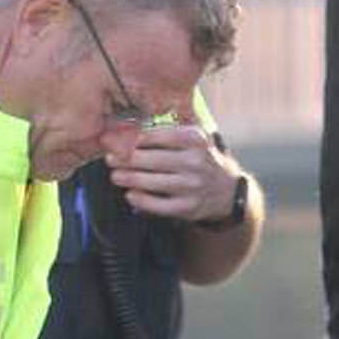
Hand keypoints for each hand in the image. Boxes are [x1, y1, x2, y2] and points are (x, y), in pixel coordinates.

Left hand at [105, 124, 241, 222]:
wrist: (228, 191)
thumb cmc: (201, 160)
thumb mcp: (193, 139)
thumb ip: (167, 133)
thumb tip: (128, 131)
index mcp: (194, 139)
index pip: (157, 136)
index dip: (133, 139)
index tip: (115, 141)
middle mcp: (195, 161)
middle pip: (152, 159)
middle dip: (126, 160)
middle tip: (110, 159)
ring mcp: (192, 185)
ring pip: (153, 182)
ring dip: (130, 179)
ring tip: (116, 176)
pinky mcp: (189, 207)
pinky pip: (159, 205)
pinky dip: (142, 201)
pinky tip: (131, 195)